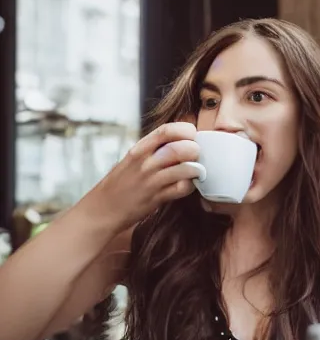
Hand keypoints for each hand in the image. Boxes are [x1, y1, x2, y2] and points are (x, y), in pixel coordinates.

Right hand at [81, 122, 201, 231]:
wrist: (102, 209)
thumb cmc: (122, 183)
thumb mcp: (133, 159)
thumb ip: (154, 149)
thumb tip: (183, 141)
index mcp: (139, 149)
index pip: (166, 130)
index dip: (185, 130)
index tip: (192, 135)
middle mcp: (144, 162)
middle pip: (178, 149)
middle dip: (195, 150)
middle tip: (197, 155)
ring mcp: (150, 181)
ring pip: (183, 168)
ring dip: (196, 168)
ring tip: (196, 170)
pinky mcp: (156, 198)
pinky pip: (181, 189)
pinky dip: (190, 185)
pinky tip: (188, 185)